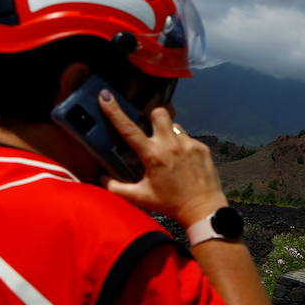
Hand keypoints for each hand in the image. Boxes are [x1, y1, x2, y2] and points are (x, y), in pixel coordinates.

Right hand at [97, 90, 227, 227]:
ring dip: (167, 133)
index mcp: (153, 155)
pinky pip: (188, 137)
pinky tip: (182, 160)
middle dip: (152, 117)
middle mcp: (171, 145)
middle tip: (150, 130)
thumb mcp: (140, 197)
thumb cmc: (170, 204)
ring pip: (174, 125)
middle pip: (159, 112)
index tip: (105, 95)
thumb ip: (116, 188)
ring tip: (168, 151)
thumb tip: (101, 178)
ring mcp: (189, 144)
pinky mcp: (202, 147)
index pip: (128, 128)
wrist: (203, 209)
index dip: (114, 111)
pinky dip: (181, 144)